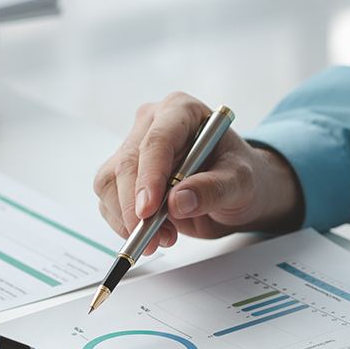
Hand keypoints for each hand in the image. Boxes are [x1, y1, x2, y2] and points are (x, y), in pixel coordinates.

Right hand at [93, 92, 304, 254]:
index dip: (149, 176)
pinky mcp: (123, 176)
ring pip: (109, 183)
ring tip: (165, 237)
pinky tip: (153, 233)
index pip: (156, 141)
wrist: (234, 192)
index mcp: (181, 111)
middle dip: (135, 206)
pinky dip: (124, 224)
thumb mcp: (241, 182)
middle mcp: (151, 124)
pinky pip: (108, 201)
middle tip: (153, 237)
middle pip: (126, 163)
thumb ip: (213, 189)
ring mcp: (133, 149)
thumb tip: (177, 201)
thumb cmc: (240, 176)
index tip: (148, 210)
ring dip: (128, 218)